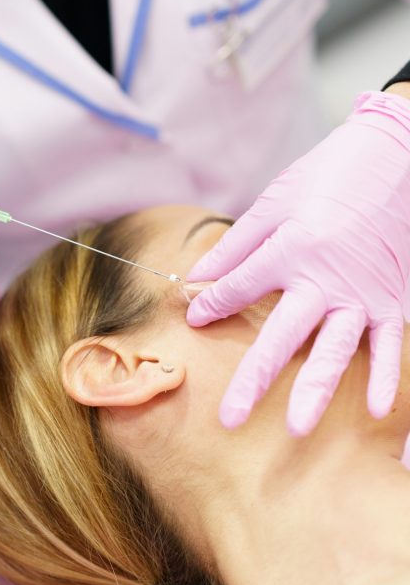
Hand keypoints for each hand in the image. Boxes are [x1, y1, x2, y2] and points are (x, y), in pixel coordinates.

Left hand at [187, 91, 409, 435]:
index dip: (214, 305)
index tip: (195, 320)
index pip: (240, 290)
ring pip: (334, 352)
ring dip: (315, 392)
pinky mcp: (392, 299)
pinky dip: (384, 376)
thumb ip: (236, 246)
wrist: (395, 155)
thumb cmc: (328, 175)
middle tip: (231, 419)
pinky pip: (388, 344)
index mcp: (290, 251)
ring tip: (297, 429)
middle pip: (281, 338)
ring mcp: (362, 295)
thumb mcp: (274, 202)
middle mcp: (324, 280)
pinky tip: (372, 410)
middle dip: (254, 381)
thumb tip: (197, 277)